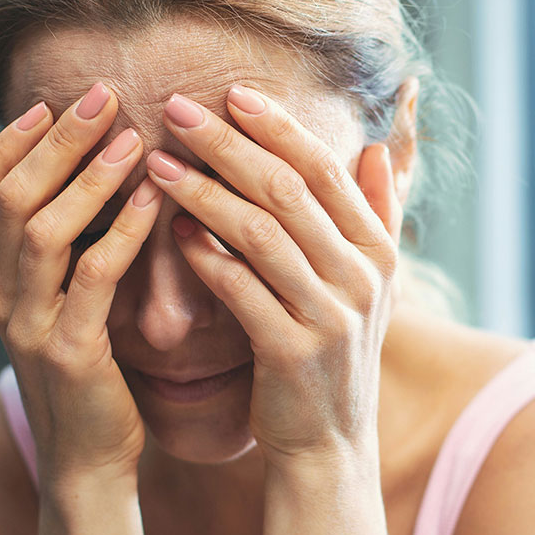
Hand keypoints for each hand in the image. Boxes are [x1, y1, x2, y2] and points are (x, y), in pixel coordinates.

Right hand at [0, 82, 163, 486]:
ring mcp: (27, 325)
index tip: (50, 103)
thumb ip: (61, 251)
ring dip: (88, 176)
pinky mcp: (68, 352)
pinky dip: (120, 231)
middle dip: (56, 140)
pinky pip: (92, 278)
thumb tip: (90, 177)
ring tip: (131, 137)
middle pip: (10, 197)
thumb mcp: (58, 305)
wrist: (87, 460)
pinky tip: (152, 199)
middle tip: (101, 94)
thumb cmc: (85, 372)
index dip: (6, 144)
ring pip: (42, 229)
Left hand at [145, 85, 402, 470]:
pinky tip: (172, 230)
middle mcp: (361, 277)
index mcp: (377, 250)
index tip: (229, 92)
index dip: (276, 126)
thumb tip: (378, 145)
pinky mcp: (292, 352)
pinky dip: (205, 257)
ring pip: (259, 234)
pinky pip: (240, 291)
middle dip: (228, 144)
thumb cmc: (333, 349)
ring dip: (203, 192)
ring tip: (157, 162)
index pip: (323, 169)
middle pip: (287, 190)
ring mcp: (329, 316)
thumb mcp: (369, 283)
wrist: (328, 441)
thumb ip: (376, 213)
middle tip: (177, 108)